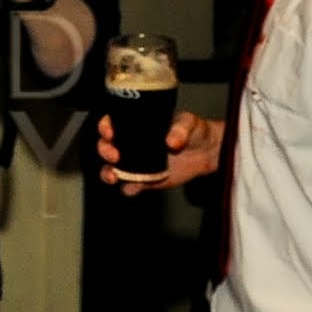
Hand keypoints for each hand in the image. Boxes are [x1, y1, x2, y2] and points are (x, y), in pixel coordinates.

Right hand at [96, 110, 222, 192]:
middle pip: (106, 147)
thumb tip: (171, 141)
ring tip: (114, 177)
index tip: (110, 133)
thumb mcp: (188, 123)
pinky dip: (129, 188)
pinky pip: (130, 186)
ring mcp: (135, 163)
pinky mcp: (144, 180)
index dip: (106, 127)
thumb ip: (179, 130)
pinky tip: (134, 187)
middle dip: (105, 151)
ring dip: (108, 173)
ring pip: (112, 169)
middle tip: (115, 156)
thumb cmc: (195, 130)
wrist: (206, 152)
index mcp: (136, 126)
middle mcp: (130, 144)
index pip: (112, 123)